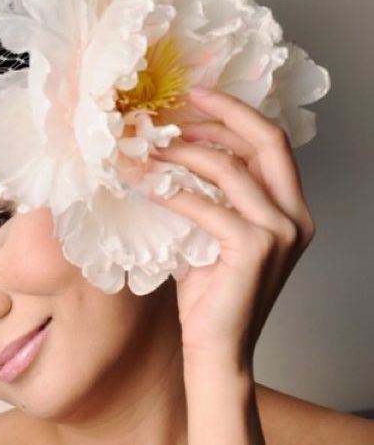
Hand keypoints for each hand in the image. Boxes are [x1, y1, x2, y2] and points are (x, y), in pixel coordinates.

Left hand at [151, 87, 314, 369]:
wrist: (217, 348)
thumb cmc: (211, 295)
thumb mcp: (211, 237)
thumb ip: (206, 198)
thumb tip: (168, 157)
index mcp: (290, 209)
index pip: (269, 144)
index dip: (235, 114)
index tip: (196, 96)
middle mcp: (295, 216)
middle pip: (266, 142)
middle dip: (221, 114)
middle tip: (178, 102)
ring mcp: (280, 232)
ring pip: (230, 169)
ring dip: (183, 153)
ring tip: (148, 148)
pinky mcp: (254, 248)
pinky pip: (207, 206)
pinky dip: (174, 192)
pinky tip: (147, 186)